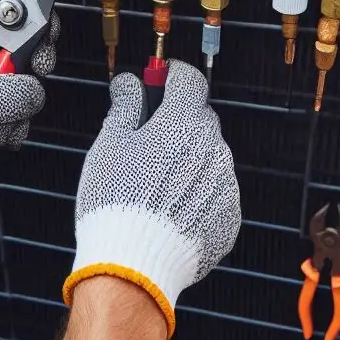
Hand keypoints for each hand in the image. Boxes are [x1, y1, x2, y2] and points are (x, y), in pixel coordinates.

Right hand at [62, 60, 240, 338]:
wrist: (133, 266)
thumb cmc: (116, 204)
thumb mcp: (109, 145)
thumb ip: (125, 105)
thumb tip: (130, 83)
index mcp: (183, 123)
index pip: (189, 79)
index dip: (171, 74)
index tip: (160, 78)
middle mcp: (213, 148)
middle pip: (199, 118)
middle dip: (177, 120)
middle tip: (148, 137)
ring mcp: (225, 184)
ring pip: (210, 156)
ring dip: (190, 158)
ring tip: (156, 184)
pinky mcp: (229, 216)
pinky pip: (216, 191)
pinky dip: (199, 193)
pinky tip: (172, 207)